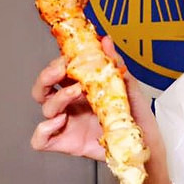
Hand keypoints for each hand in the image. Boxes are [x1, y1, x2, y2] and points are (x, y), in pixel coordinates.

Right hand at [30, 36, 166, 167]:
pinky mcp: (66, 142)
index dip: (58, 63)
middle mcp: (70, 104)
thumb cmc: (134, 114)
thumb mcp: (128, 85)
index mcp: (81, 87)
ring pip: (45, 108)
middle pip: (43, 88)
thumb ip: (114, 63)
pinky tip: (60, 121)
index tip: (68, 57)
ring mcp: (67, 123)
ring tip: (75, 93)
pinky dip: (43, 130)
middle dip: (46, 76)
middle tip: (61, 70)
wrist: (144, 141)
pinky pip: (40, 140)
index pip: (58, 71)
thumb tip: (105, 41)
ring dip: (57, 97)